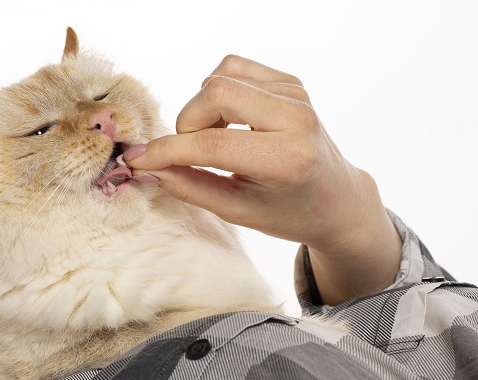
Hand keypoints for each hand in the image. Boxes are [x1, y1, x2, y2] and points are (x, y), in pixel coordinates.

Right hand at [126, 55, 401, 304]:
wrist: (337, 197)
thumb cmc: (288, 211)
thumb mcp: (238, 211)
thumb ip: (190, 187)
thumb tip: (148, 166)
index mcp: (287, 159)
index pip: (212, 144)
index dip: (167, 151)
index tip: (140, 160)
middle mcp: (296, 118)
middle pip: (214, 94)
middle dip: (187, 124)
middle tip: (191, 152)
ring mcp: (295, 94)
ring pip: (219, 78)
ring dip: (202, 110)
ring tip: (216, 139)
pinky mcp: (289, 82)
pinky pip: (232, 70)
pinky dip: (217, 95)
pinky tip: (229, 121)